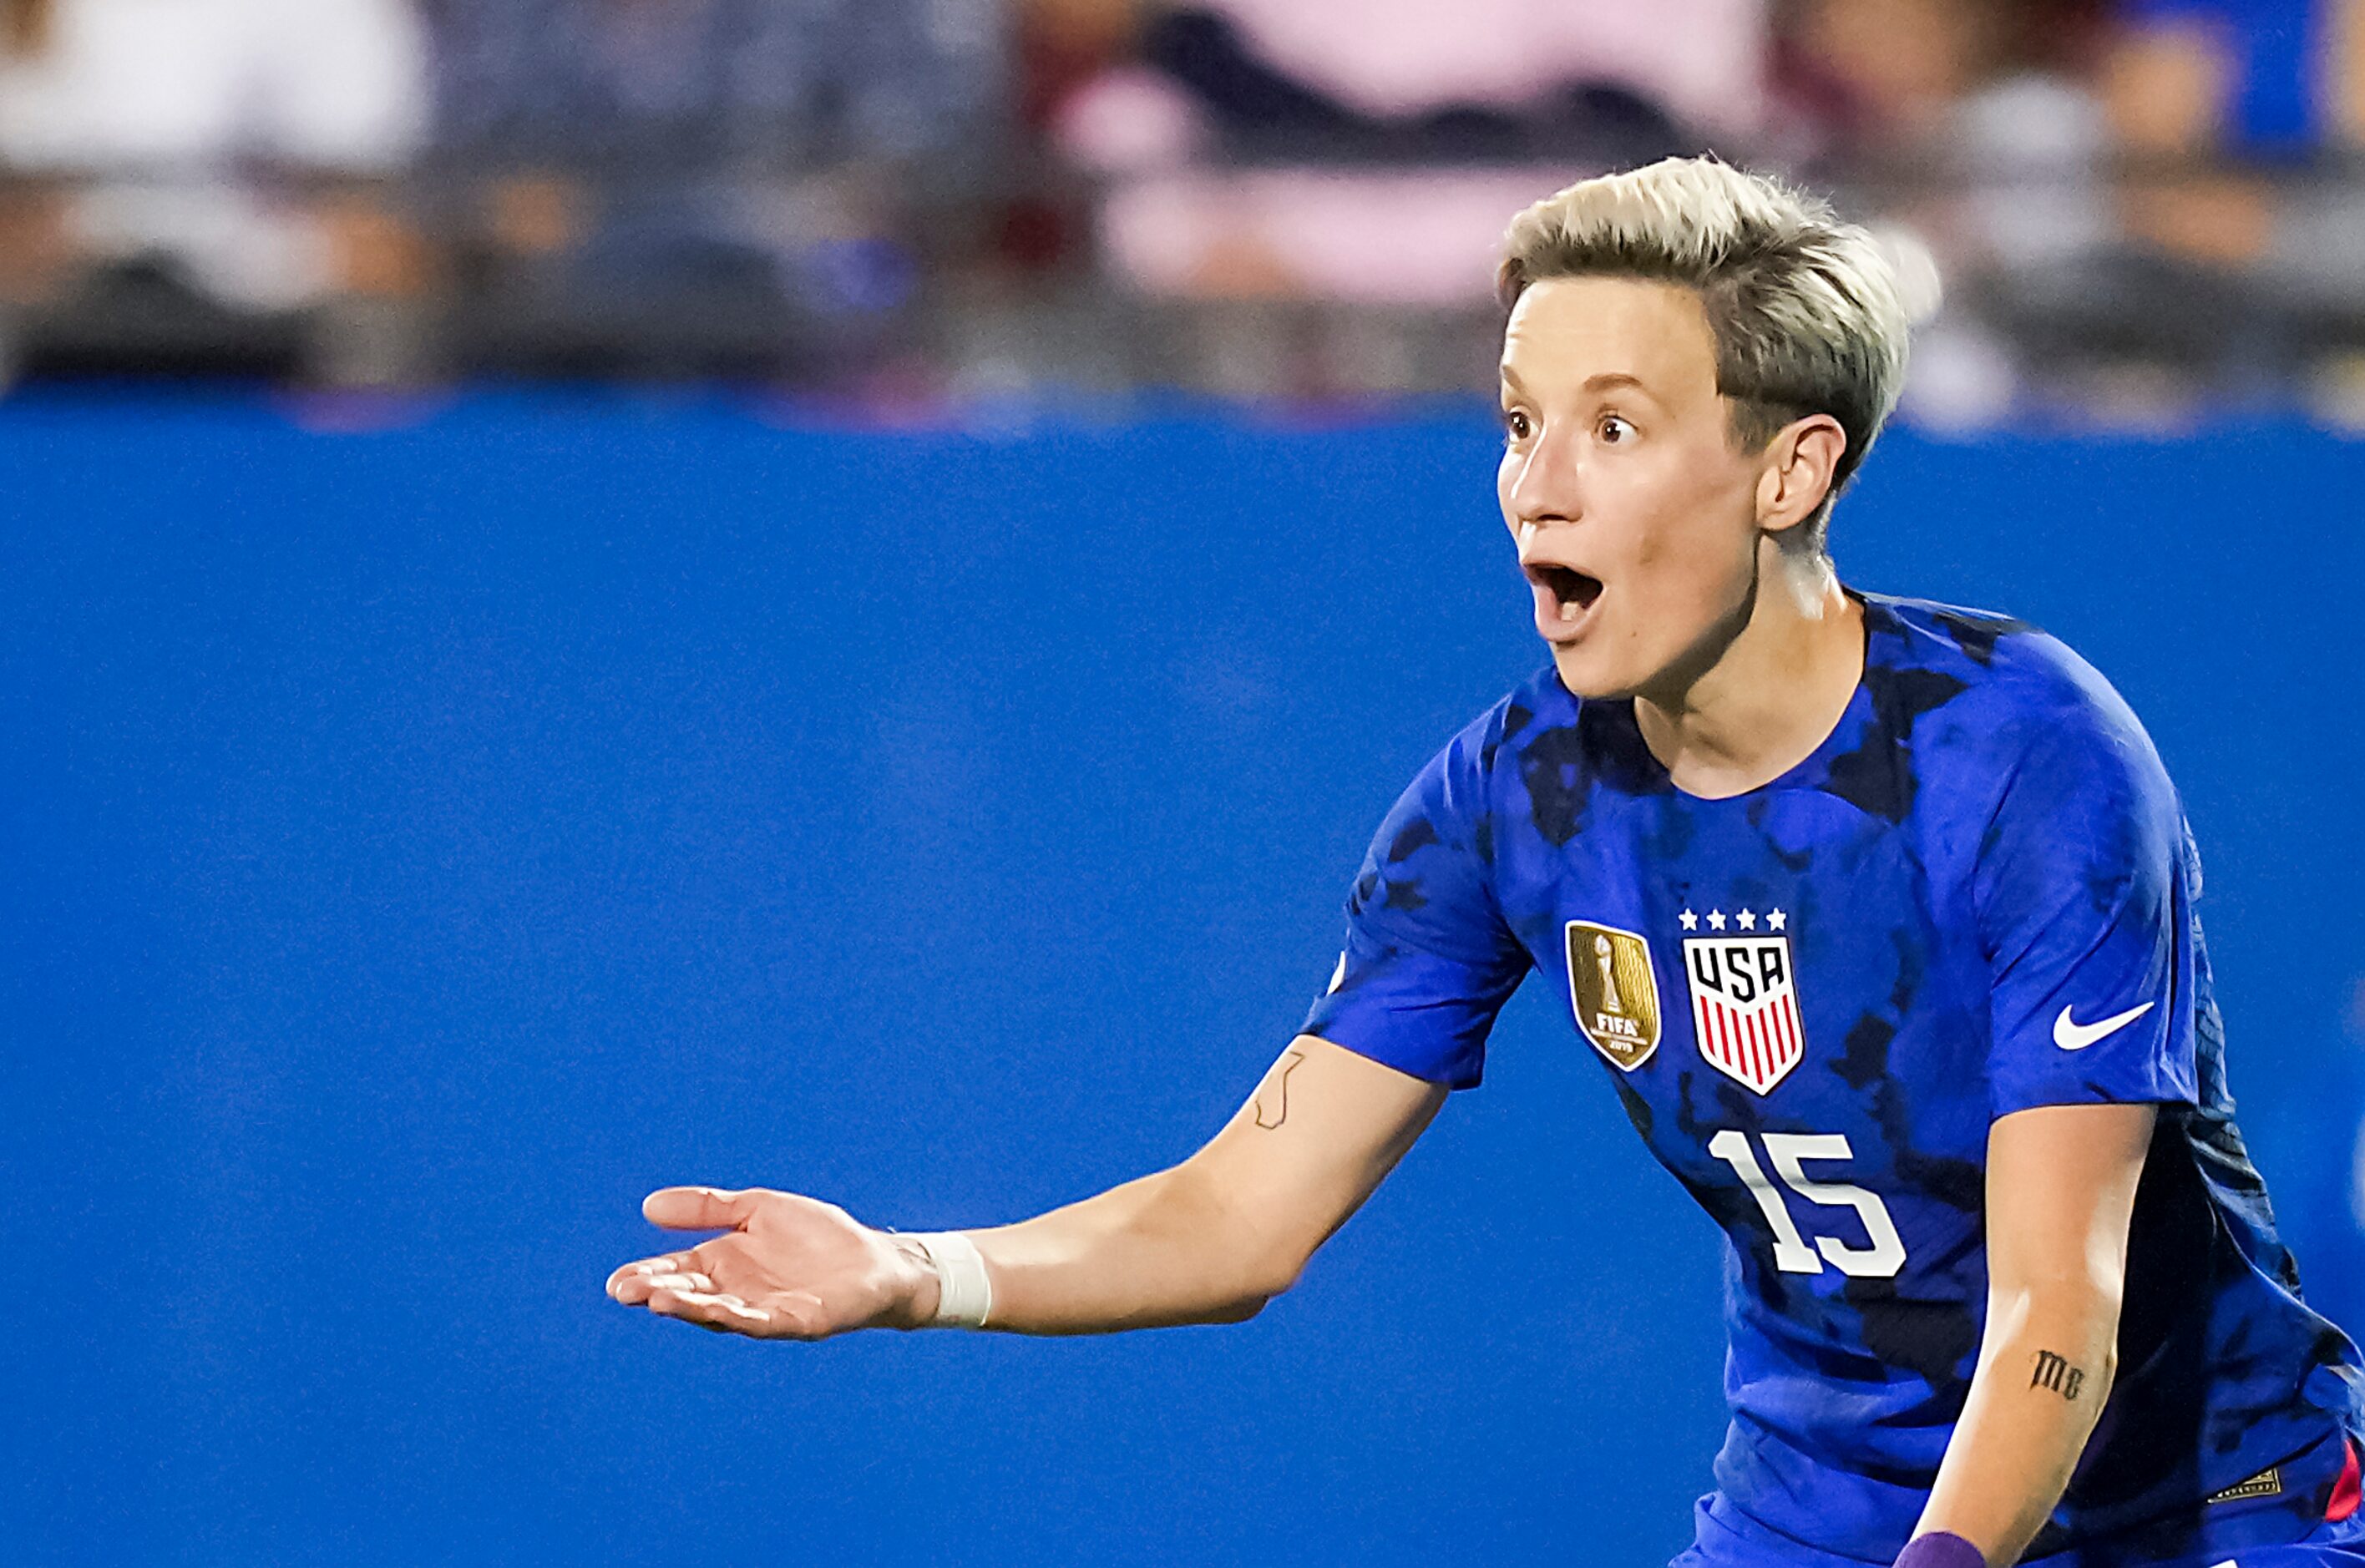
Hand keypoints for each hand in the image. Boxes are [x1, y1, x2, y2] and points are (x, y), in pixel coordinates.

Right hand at [604, 1186, 940, 1339]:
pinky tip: (722, 1311)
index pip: (676, 1272)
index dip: (646, 1277)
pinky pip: (763, 1321)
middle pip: (690, 1294)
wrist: (874, 1259)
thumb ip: (709, 1208)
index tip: (617, 1283)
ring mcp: (764, 1309)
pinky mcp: (796, 1320)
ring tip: (659, 1300)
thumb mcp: (757, 1209)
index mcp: (724, 1264)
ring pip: (719, 1313)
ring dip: (690, 1308)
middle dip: (658, 1293)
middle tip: (626, 1291)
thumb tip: (649, 1206)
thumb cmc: (816, 1237)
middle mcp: (737, 1291)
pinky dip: (740, 1317)